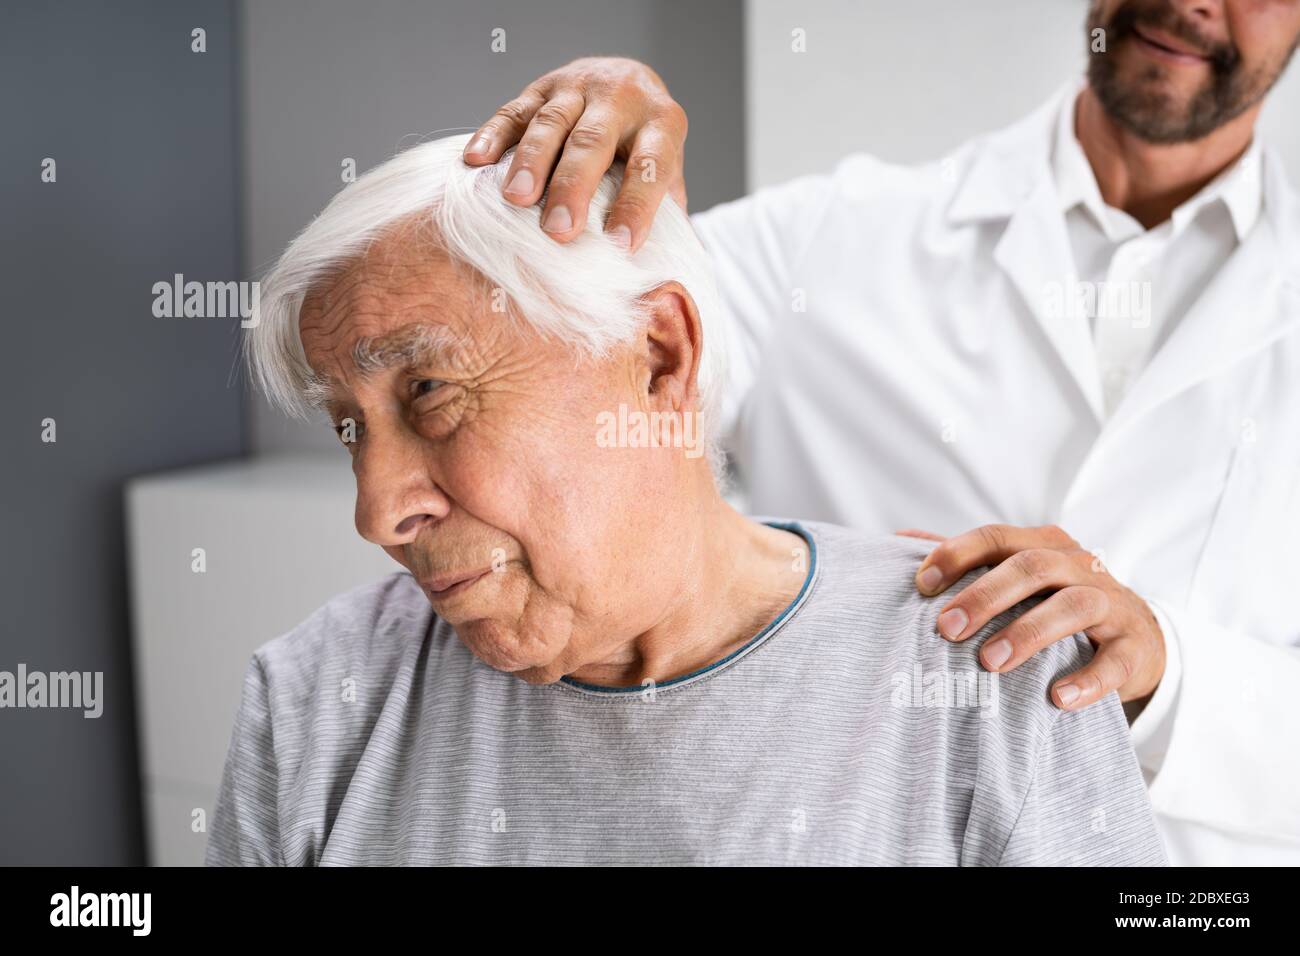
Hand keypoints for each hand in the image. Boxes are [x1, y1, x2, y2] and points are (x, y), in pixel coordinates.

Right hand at [462, 57, 688, 251]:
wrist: (627, 80)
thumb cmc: (647, 147)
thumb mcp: (670, 175)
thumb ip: (668, 219)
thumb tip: (665, 285)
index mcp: (662, 124)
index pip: (651, 166)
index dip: (637, 206)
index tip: (620, 245)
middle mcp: (621, 98)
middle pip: (593, 142)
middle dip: (573, 186)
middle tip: (558, 230)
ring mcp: (577, 88)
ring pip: (551, 123)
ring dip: (530, 162)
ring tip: (515, 200)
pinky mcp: (541, 86)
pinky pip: (513, 110)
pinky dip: (492, 135)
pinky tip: (475, 162)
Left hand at [902, 524, 1165, 710]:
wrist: (1140, 637)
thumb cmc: (1057, 602)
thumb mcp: (1018, 577)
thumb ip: (966, 559)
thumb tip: (902, 536)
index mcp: (1043, 544)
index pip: (995, 537)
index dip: (957, 555)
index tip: (920, 585)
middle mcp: (1078, 565)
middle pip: (1031, 567)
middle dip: (984, 596)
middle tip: (947, 629)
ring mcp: (1111, 603)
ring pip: (1073, 606)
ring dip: (1028, 632)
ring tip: (990, 662)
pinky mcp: (1134, 646)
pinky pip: (1114, 660)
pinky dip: (1087, 679)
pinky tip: (1057, 698)